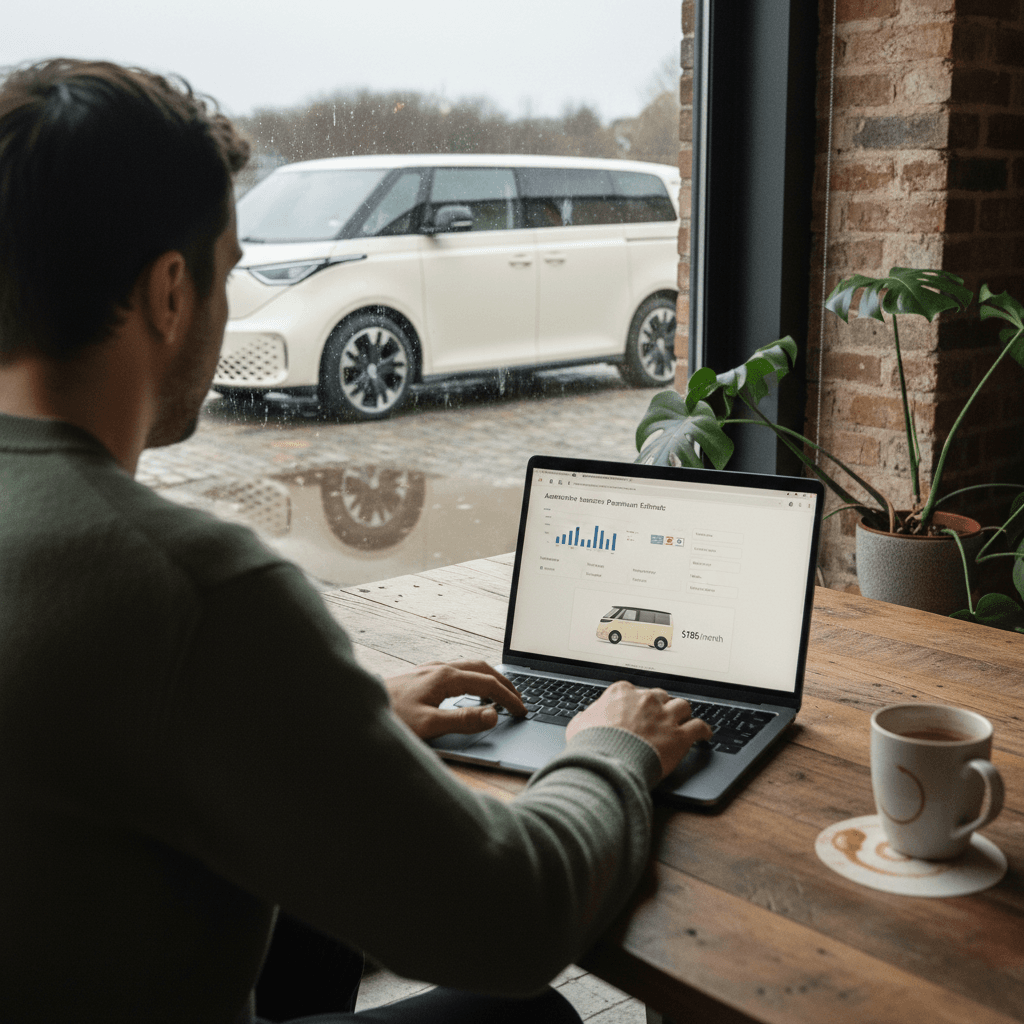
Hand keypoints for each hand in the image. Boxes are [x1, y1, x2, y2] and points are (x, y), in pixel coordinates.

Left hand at [383, 660, 525, 739]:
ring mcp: (429, 670)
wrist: (355, 707)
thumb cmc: (390, 718)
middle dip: (504, 682)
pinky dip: (472, 679)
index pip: (489, 684)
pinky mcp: (421, 676)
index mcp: (446, 677)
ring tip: (499, 693)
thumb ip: (463, 721)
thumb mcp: (429, 725)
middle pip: (482, 668)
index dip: (509, 699)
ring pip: (468, 666)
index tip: (522, 712)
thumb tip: (494, 715)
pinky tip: (466, 691)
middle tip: (519, 699)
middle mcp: (439, 668)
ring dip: (488, 677)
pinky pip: (456, 671)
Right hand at [565, 681, 712, 779]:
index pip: (635, 691)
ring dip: (683, 714)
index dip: (638, 702)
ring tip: (684, 721)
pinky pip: (699, 727)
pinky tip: (705, 734)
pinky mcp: (679, 736)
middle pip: (661, 696)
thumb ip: (586, 718)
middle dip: (661, 706)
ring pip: (683, 706)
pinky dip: (704, 730)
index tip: (638, 709)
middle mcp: (646, 700)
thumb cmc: (591, 744)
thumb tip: (584, 720)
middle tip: (660, 718)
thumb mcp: (579, 725)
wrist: (607, 762)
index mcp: (622, 693)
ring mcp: (664, 716)